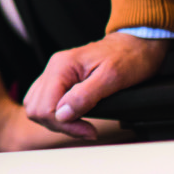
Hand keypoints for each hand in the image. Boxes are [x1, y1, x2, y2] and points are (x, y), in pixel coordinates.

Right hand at [23, 33, 169, 138]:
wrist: (137, 43)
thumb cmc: (128, 57)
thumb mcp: (111, 79)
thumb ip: (84, 96)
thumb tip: (62, 115)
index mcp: (62, 66)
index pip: (46, 107)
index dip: (66, 125)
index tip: (89, 130)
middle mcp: (54, 68)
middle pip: (36, 108)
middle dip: (59, 124)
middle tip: (85, 129)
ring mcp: (55, 73)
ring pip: (36, 106)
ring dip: (56, 121)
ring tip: (80, 124)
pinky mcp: (61, 79)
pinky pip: (44, 100)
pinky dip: (56, 114)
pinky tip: (75, 116)